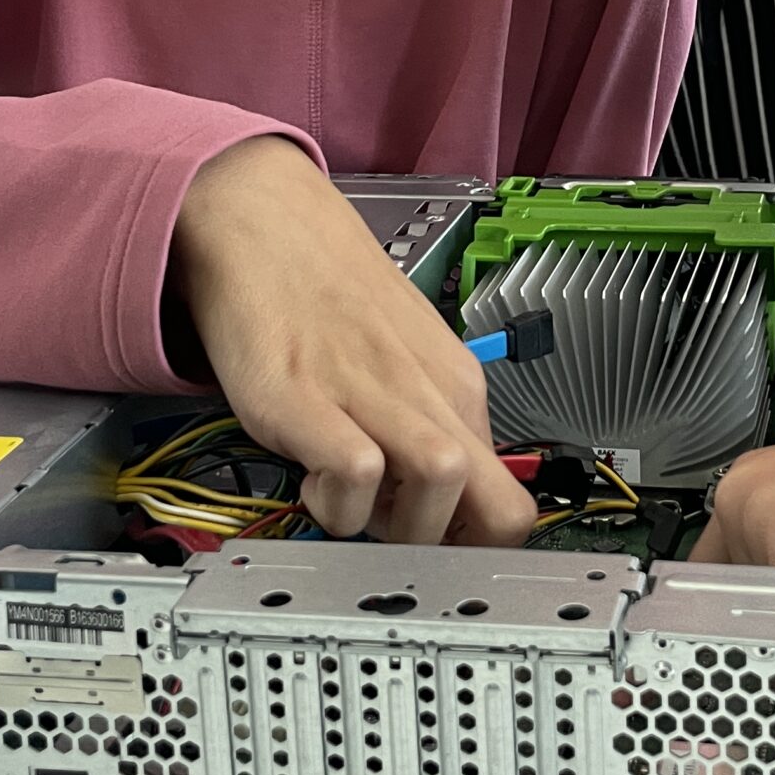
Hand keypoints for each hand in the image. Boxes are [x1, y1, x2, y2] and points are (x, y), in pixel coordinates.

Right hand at [173, 138, 538, 545]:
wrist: (261, 225)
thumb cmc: (326, 296)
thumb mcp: (401, 359)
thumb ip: (426, 424)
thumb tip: (439, 497)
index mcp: (457, 384)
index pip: (513, 496)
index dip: (480, 540)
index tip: (440, 548)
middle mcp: (426, 390)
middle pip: (499, 503)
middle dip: (455, 548)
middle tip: (397, 535)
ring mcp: (369, 392)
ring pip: (444, 481)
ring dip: (400, 525)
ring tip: (353, 504)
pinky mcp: (306, 399)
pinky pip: (355, 471)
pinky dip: (337, 499)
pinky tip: (309, 478)